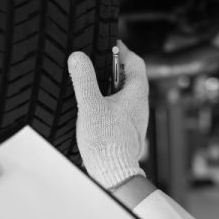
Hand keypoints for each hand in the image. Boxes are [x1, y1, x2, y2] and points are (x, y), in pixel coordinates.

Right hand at [68, 40, 148, 188]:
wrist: (114, 174)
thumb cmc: (107, 142)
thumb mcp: (90, 105)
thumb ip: (83, 79)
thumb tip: (78, 57)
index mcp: (137, 93)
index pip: (135, 62)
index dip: (123, 51)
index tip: (110, 45)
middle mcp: (139, 105)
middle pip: (129, 77)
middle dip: (112, 68)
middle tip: (95, 63)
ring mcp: (134, 118)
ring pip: (123, 94)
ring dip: (108, 86)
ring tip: (89, 84)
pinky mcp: (126, 130)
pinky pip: (119, 108)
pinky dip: (107, 102)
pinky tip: (92, 108)